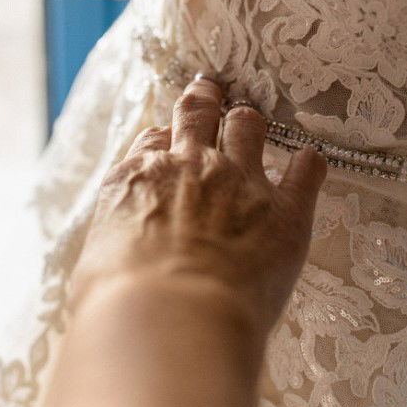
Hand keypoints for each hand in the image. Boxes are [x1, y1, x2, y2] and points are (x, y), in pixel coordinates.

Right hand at [72, 77, 327, 353]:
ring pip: (249, 126)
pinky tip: (312, 162)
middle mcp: (190, 165)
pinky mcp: (285, 210)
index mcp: (140, 176)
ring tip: (253, 119)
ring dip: (250, 122)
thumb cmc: (118, 304)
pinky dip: (310, 165)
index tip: (170, 139)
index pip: (154, 139)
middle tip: (210, 88)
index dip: (165, 137)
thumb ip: (113, 246)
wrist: (170, 318)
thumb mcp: (94, 265)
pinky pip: (306, 172)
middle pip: (198, 113)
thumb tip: (114, 258)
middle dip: (205, 99)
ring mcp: (240, 181)